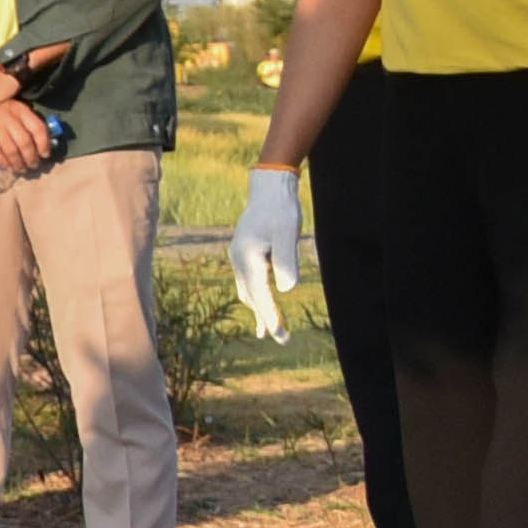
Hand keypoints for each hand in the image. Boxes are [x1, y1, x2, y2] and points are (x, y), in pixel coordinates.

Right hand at [0, 99, 54, 180]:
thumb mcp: (14, 109)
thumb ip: (26, 123)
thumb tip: (40, 143)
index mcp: (21, 111)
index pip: (38, 129)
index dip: (44, 144)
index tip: (45, 154)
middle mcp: (10, 119)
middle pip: (25, 143)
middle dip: (31, 158)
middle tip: (34, 165)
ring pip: (12, 150)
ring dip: (19, 163)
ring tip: (22, 170)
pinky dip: (5, 162)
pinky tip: (9, 167)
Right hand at [229, 166, 302, 343]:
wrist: (270, 189)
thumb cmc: (281, 209)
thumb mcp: (287, 233)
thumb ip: (286, 261)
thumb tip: (287, 290)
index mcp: (247, 257)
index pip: (259, 294)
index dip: (270, 316)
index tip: (279, 336)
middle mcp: (239, 259)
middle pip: (251, 296)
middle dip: (265, 318)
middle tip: (282, 339)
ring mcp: (240, 256)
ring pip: (248, 290)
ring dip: (259, 310)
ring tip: (269, 330)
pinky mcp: (247, 253)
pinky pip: (250, 281)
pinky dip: (257, 296)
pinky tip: (262, 304)